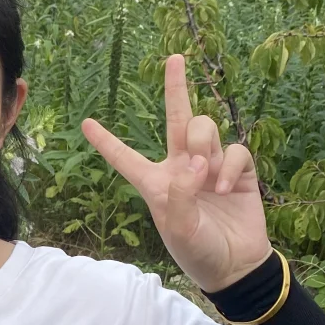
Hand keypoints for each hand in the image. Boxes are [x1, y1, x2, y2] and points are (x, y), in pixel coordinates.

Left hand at [81, 53, 272, 291]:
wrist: (235, 265)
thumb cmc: (198, 251)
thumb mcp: (179, 229)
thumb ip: (181, 194)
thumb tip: (194, 161)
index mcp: (155, 182)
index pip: (125, 158)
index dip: (106, 142)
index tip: (85, 123)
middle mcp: (181, 167)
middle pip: (176, 119)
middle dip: (176, 87)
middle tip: (174, 58)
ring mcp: (211, 165)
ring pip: (204, 129)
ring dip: (203, 145)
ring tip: (208, 178)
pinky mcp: (239, 169)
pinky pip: (235, 149)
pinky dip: (230, 166)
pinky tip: (226, 189)